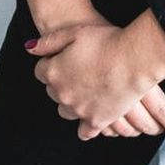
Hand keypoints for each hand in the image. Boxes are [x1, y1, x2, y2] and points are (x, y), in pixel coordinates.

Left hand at [28, 21, 164, 143]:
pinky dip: (85, 126)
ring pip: (65, 111)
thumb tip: (31, 49)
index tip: (61, 58)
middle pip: (52, 91)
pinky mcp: (97, 121)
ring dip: (70, 102)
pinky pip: (84, 132)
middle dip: (59, 81)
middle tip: (75, 71)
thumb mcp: (73, 32)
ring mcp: (79, 110)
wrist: (133, 60)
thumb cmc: (106, 42)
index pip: (41, 71)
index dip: (51, 62)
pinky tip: (89, 116)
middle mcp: (63, 94)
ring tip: (83, 90)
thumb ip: (49, 42)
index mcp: (54, 72)